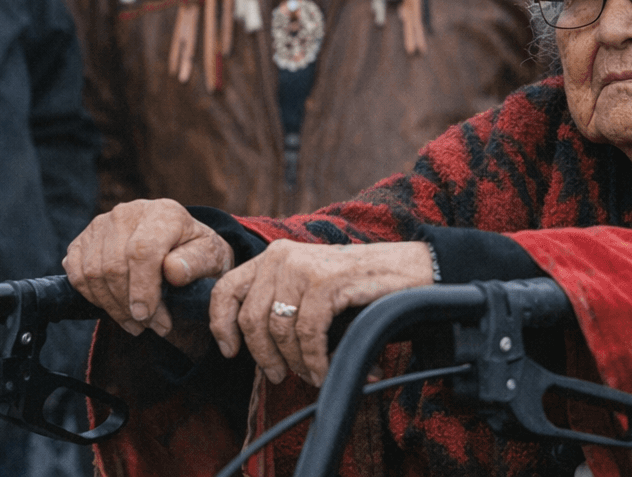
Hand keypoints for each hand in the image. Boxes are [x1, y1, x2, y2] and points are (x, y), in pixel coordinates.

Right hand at [63, 198, 232, 339]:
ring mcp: (102, 224)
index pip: (142, 250)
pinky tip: (116, 308)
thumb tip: (172, 271)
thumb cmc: (196, 253)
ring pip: (93, 273)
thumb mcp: (210, 257)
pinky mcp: (83, 239)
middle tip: (151, 326)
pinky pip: (77, 275)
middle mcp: (128, 212)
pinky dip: (94, 298)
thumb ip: (196, 263)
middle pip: (115, 266)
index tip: (147, 315)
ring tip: (137, 323)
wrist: (178, 243)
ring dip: (113, 307)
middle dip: (129, 305)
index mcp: (163, 212)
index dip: (142, 288)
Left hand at [209, 241, 433, 387]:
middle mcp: (281, 255)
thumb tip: (251, 347)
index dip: (221, 324)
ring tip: (311, 374)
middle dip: (263, 356)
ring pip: (278, 330)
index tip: (230, 352)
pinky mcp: (325, 281)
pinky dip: (314, 360)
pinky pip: (307, 334)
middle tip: (279, 376)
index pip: (226, 289)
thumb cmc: (360, 288)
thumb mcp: (310, 290)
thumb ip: (281, 304)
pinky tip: (324, 370)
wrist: (410, 271)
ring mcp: (303, 266)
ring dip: (294, 363)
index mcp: (273, 256)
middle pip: (251, 319)